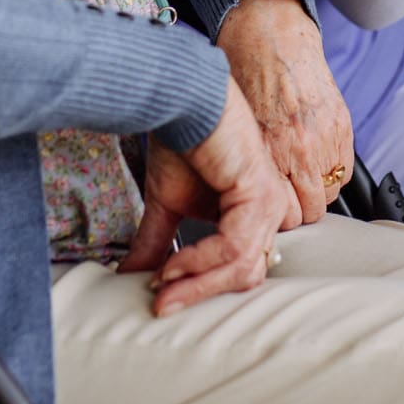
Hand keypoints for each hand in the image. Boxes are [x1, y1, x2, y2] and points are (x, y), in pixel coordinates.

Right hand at [119, 76, 291, 315]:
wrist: (182, 100)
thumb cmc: (182, 140)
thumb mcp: (167, 204)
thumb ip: (158, 243)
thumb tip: (132, 278)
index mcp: (254, 214)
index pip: (240, 268)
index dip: (203, 287)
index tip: (162, 299)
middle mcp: (271, 212)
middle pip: (245, 275)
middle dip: (200, 293)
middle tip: (162, 304)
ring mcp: (270, 205)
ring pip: (241, 267)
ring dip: (196, 283)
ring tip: (162, 289)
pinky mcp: (260, 196)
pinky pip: (233, 246)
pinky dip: (200, 261)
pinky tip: (171, 266)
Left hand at [216, 0, 354, 226]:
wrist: (269, 36)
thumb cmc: (244, 77)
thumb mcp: (235, 128)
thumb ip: (250, 164)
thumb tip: (254, 196)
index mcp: (267, 152)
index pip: (286, 215)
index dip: (279, 216)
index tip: (273, 209)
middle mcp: (298, 149)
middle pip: (311, 210)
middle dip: (300, 208)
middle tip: (288, 195)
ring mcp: (324, 138)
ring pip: (331, 193)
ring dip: (318, 189)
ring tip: (302, 175)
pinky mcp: (342, 125)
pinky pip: (345, 170)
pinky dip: (334, 170)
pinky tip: (318, 158)